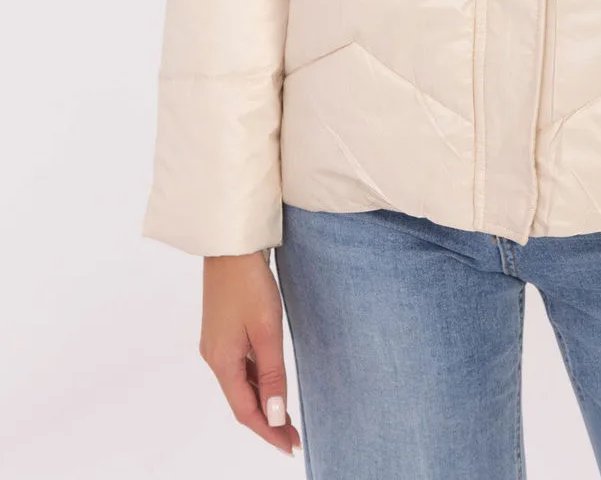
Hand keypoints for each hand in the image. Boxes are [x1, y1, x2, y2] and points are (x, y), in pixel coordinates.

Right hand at [200, 251, 301, 456]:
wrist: (230, 245)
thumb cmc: (250, 284)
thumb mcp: (266, 330)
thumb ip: (271, 374)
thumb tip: (276, 415)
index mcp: (222, 362)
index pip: (246, 411)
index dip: (269, 431)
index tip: (290, 447)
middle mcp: (214, 357)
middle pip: (241, 401)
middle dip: (267, 421)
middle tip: (293, 437)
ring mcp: (215, 344)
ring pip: (240, 384)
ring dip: (262, 402)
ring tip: (286, 417)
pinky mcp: (221, 331)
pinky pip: (239, 366)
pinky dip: (255, 381)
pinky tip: (270, 383)